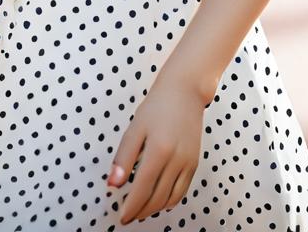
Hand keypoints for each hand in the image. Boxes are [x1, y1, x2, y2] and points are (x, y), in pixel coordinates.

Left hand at [107, 76, 204, 223]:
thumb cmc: (158, 106)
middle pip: (157, 197)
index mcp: (159, 149)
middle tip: (128, 216)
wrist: (185, 91)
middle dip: (141, 211)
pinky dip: (170, 200)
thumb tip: (113, 184)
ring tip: (141, 210)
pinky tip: (159, 200)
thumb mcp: (135, 128)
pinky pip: (182, 190)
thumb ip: (123, 158)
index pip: (142, 188)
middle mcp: (176, 159)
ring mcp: (188, 162)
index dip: (131, 206)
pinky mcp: (195, 163)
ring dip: (154, 209)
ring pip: (170, 198)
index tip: (121, 216)